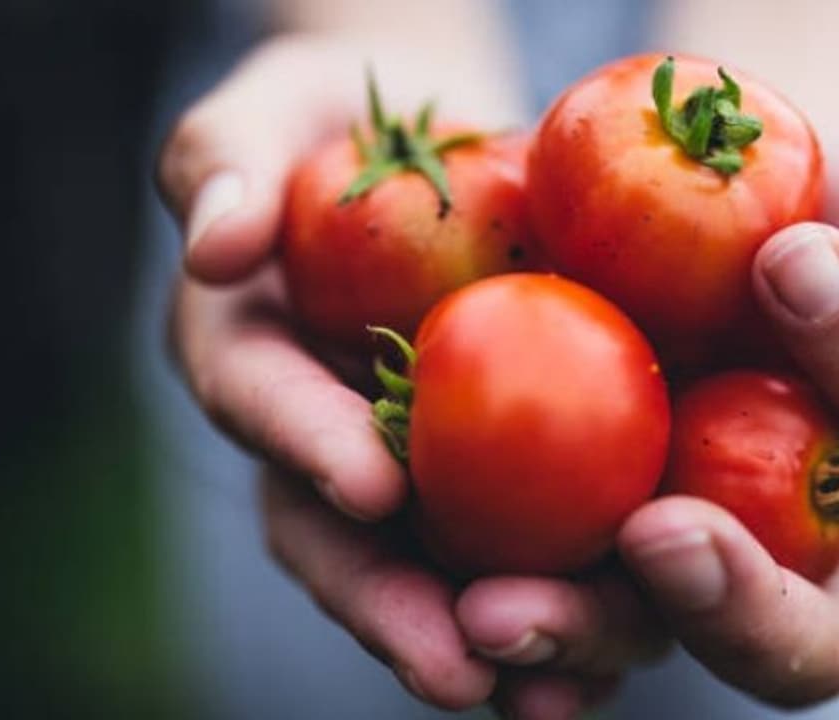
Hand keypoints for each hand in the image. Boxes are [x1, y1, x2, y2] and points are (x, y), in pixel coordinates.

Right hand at [157, 36, 550, 713]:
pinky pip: (523, 549)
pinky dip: (568, 606)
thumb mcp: (273, 108)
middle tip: (458, 664)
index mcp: (255, 356)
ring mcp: (408, 466)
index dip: (306, 446)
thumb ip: (224, 162)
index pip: (263, 403)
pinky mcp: (497, 473)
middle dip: (394, 608)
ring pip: (434, 571)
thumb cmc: (339, 119)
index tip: (371, 483)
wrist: (430, 139)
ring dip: (493, 641)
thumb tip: (218, 243)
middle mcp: (323, 435)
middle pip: (341, 540)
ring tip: (557, 690)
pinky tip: (620, 652)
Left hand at [454, 122, 838, 713]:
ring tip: (493, 611)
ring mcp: (676, 560)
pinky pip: (540, 613)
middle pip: (802, 638)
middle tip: (655, 533)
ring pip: (646, 641)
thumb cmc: (812, 201)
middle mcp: (793, 544)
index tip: (788, 256)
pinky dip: (502, 630)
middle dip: (738, 602)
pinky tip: (443, 613)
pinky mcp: (567, 547)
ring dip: (580, 635)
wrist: (687, 214)